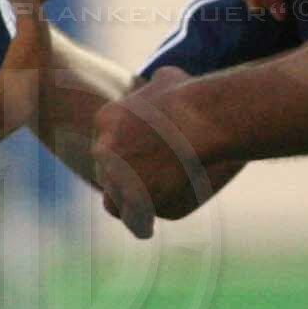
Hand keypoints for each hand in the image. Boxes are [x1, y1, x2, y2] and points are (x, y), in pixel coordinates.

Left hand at [93, 70, 211, 238]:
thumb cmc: (192, 98)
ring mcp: (118, 178)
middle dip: (123, 181)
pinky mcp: (137, 201)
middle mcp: (104, 151)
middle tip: (144, 185)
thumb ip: (157, 84)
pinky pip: (134, 222)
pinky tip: (148, 229)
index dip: (123, 157)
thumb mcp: (169, 79)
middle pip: (105, 174)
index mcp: (105, 121)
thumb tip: (159, 81)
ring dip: (127, 206)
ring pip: (114, 202)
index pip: (104, 147)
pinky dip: (141, 225)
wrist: (203, 120)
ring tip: (142, 212)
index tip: (140, 162)